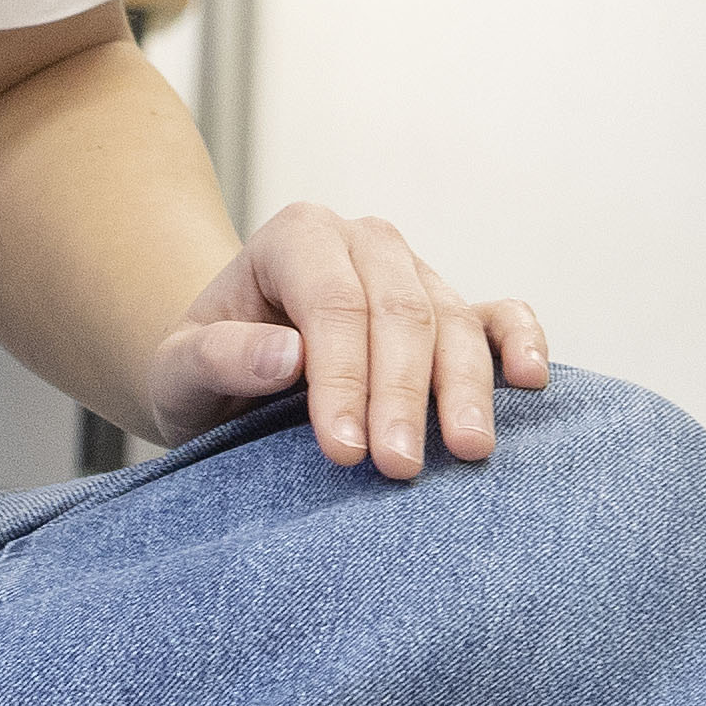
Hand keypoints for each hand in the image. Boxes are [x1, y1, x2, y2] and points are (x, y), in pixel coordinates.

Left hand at [143, 199, 550, 480]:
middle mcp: (364, 243)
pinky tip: (531, 380)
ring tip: (467, 452)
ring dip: (464, 388)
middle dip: (403, 394)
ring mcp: (415, 273)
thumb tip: (286, 356)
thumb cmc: (202, 371)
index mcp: (296, 238)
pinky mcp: (452, 310)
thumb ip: (216, 356)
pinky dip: (521, 341)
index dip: (344, 378)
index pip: (334, 303)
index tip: (343, 452)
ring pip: (454, 320)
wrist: (227, 372)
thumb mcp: (175, 369)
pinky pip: (499, 314)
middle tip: (399, 467)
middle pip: (401, 312)